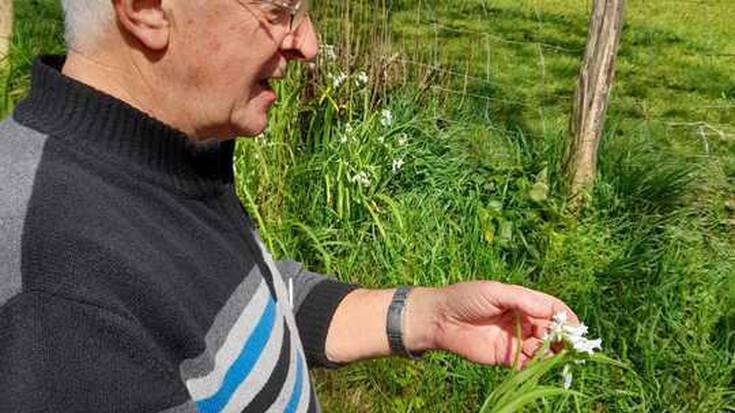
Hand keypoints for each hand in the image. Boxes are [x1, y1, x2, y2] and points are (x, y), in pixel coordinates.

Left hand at [406, 281, 578, 368]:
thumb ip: (523, 300)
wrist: (439, 319)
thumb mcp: (495, 291)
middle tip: (573, 346)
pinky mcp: (505, 357)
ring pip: (542, 349)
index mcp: (522, 301)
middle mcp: (522, 320)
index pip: (551, 308)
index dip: (566, 317)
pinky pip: (526, 363)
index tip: (577, 328)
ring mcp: (515, 340)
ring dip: (552, 353)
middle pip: (551, 330)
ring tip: (559, 356)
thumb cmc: (465, 298)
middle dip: (563, 338)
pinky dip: (536, 366)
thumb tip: (552, 310)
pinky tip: (541, 364)